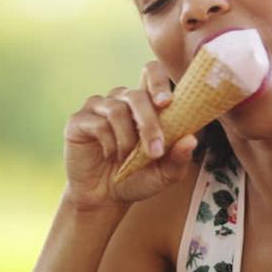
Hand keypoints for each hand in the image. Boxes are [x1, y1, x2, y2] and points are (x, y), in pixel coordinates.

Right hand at [62, 61, 196, 209]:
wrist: (104, 198)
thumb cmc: (137, 179)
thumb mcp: (164, 174)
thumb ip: (178, 158)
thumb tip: (192, 139)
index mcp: (145, 104)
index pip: (151, 73)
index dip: (158, 81)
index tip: (167, 102)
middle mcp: (121, 99)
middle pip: (137, 95)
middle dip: (150, 124)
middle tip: (156, 151)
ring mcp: (99, 107)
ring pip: (118, 110)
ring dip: (128, 140)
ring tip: (128, 159)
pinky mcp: (79, 120)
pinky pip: (98, 124)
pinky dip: (109, 144)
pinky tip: (110, 156)